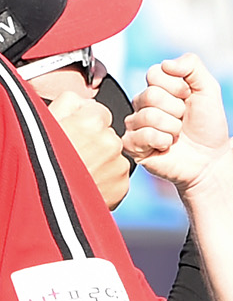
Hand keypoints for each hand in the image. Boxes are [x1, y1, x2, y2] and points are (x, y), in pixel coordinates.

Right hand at [46, 90, 129, 209]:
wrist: (46, 200)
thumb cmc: (40, 158)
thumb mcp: (47, 118)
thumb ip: (70, 101)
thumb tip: (86, 101)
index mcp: (93, 121)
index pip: (100, 112)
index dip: (87, 122)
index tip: (76, 133)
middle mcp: (111, 141)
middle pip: (109, 135)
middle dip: (96, 142)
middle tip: (76, 155)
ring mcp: (119, 165)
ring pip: (114, 156)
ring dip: (103, 162)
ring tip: (81, 171)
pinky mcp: (123, 186)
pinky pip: (118, 178)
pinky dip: (107, 180)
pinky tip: (89, 183)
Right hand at [123, 54, 231, 189]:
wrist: (211, 160)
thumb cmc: (209, 127)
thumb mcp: (209, 89)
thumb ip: (192, 65)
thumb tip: (166, 64)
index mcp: (158, 87)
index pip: (154, 73)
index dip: (177, 87)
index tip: (189, 99)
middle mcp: (144, 104)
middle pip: (151, 95)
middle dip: (176, 109)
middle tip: (184, 121)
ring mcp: (137, 125)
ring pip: (147, 115)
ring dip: (172, 127)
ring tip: (178, 135)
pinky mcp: (134, 146)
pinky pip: (141, 135)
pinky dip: (162, 141)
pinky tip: (168, 146)